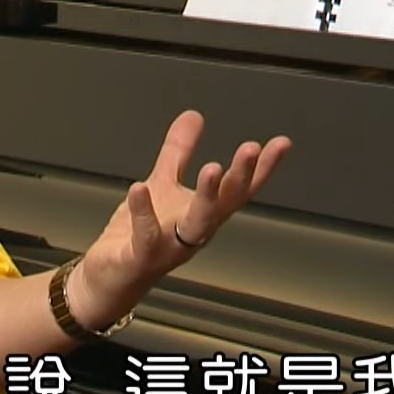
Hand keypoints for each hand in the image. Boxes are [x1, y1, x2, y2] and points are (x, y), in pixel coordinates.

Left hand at [67, 111, 289, 329]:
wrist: (112, 276)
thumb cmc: (141, 234)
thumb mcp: (163, 185)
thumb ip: (179, 152)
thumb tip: (194, 116)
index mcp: (203, 212)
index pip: (238, 188)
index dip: (261, 168)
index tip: (281, 144)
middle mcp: (194, 231)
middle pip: (225, 203)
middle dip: (240, 176)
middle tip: (251, 148)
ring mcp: (171, 246)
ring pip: (197, 223)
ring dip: (207, 196)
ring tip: (213, 168)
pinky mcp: (142, 256)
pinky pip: (146, 235)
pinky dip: (143, 212)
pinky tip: (139, 188)